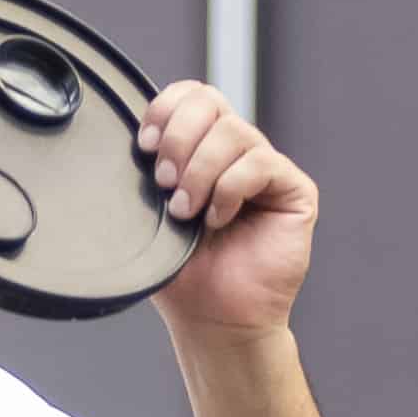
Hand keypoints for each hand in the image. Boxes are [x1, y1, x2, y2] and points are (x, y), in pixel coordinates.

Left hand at [137, 81, 317, 340]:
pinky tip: (218, 219)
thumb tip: (124, 148)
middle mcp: (235, 153)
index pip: (192, 97)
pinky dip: (229, 190)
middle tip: (163, 183)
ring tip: (186, 213)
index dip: (166, 109)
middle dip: (178, 140)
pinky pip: (259, 164)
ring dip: (199, 173)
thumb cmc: (182, 275)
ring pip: (233, 133)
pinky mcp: (293, 189)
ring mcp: (266, 168)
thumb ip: (142, 179)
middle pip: (210, 103)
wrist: (212, 319)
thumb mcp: (148, 220)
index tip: (143, 145)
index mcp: (200, 152)